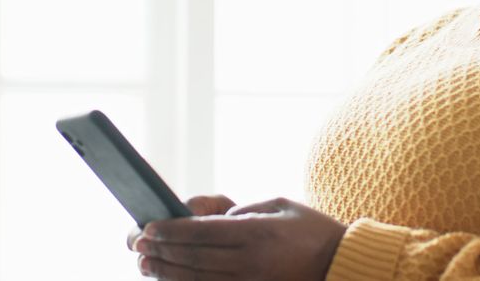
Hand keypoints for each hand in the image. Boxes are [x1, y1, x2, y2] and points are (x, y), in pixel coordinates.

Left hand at [129, 197, 346, 280]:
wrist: (342, 266)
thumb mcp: (280, 205)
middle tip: (138, 244)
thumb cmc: (312, 230)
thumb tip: (212, 220)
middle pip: (195, 258)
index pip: (203, 232)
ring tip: (145, 264)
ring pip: (199, 280)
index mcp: (257, 233)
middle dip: (163, 251)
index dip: (173, 230)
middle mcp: (251, 262)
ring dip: (167, 273)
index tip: (150, 227)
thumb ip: (244, 209)